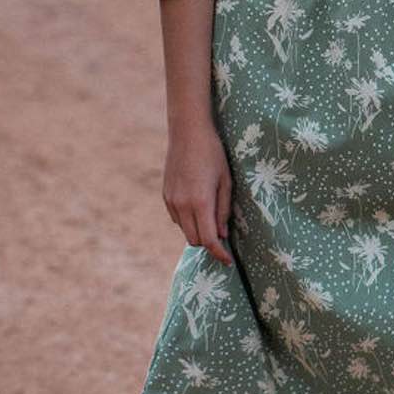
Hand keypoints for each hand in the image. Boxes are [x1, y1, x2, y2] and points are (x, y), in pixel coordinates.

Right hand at [162, 118, 234, 264]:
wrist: (188, 132)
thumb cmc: (213, 154)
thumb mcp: (226, 181)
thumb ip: (223, 210)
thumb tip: (221, 234)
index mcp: (200, 202)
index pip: (208, 240)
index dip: (219, 254)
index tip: (228, 261)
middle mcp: (182, 205)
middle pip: (194, 240)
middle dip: (209, 243)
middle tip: (222, 235)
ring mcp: (171, 200)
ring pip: (184, 230)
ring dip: (197, 231)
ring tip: (211, 216)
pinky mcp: (165, 195)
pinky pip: (177, 218)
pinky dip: (188, 220)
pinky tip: (197, 206)